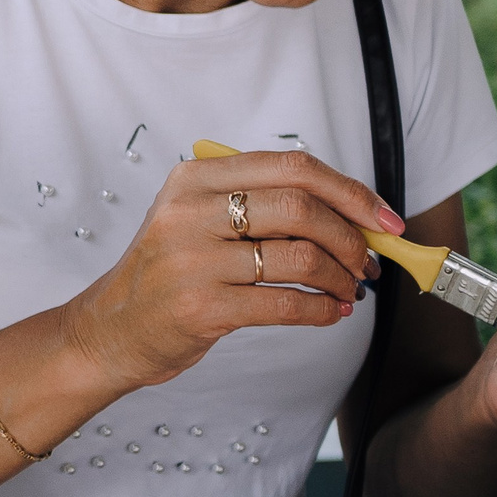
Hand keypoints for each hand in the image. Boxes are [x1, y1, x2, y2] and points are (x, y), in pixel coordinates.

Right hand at [63, 148, 395, 391]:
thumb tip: (353, 216)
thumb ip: (257, 205)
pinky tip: (327, 313)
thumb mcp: (195, 219)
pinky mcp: (201, 307)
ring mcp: (193, 260)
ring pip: (299, 258)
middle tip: (366, 262)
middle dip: (350, 238)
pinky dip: (320, 311)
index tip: (383, 219)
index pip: (291, 167)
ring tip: (346, 290)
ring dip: (340, 278)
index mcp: (193, 180)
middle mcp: (189, 212)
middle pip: (300, 208)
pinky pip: (285, 304)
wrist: (112, 329)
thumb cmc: (167, 274)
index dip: (350, 191)